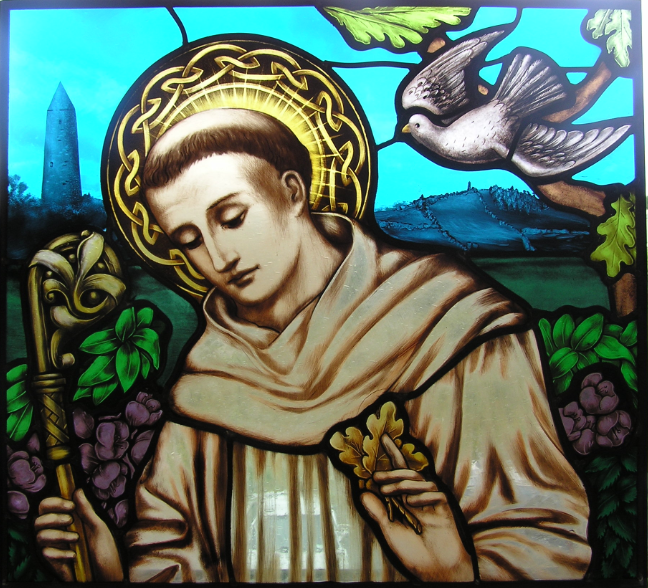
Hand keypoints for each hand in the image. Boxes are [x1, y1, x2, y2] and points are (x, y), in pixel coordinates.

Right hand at [35, 489, 123, 580]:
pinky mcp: (54, 562)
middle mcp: (58, 532)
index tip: (70, 506)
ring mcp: (54, 547)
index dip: (54, 502)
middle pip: (38, 520)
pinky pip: (45, 554)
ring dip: (58, 535)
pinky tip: (74, 555)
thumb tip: (77, 490)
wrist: (107, 575)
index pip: (48, 506)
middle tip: (70, 520)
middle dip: (53, 518)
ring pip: (39, 536)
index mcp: (68, 520)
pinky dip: (60, 553)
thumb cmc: (104, 550)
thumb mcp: (98, 527)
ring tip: (76, 539)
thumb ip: (86, 510)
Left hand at [360, 435, 473, 581]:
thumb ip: (378, 513)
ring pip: (419, 480)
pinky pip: (435, 493)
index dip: (393, 454)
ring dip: (402, 482)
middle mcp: (419, 496)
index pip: (399, 472)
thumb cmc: (414, 554)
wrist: (436, 571)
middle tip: (377, 476)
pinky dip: (422, 496)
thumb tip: (363, 493)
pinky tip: (413, 505)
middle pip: (408, 472)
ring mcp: (433, 501)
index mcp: (406, 499)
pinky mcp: (445, 509)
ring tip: (388, 491)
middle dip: (392, 471)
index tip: (383, 438)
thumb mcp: (390, 532)